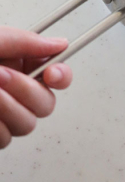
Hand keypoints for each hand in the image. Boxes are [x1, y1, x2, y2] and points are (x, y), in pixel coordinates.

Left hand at [0, 27, 72, 148]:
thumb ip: (26, 41)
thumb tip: (61, 43)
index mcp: (20, 64)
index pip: (57, 74)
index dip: (62, 75)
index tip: (52, 73)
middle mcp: (16, 91)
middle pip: (46, 104)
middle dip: (25, 91)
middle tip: (1, 76)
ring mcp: (6, 115)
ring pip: (27, 124)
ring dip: (7, 108)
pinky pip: (6, 139)